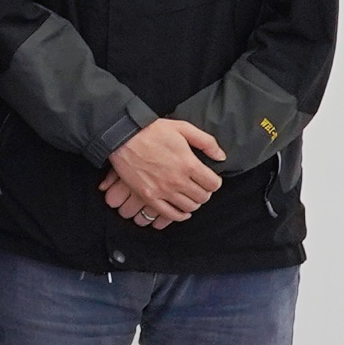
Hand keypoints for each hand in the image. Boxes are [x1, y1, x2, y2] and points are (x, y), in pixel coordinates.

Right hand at [103, 117, 225, 227]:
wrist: (121, 137)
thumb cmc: (152, 130)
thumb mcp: (183, 128)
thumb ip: (206, 142)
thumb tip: (221, 157)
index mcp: (188, 164)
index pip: (214, 184)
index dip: (214, 182)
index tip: (209, 179)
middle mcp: (177, 180)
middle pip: (203, 197)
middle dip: (204, 192)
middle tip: (198, 186)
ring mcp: (162, 190)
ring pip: (189, 207)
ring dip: (193, 202)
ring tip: (189, 195)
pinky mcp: (148, 196)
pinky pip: (169, 215)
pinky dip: (179, 216)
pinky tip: (182, 211)